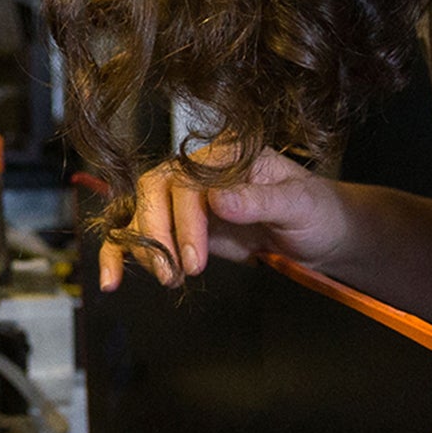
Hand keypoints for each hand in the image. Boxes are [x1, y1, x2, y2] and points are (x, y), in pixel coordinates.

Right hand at [97, 149, 351, 289]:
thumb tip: (219, 199)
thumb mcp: (299, 204)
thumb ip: (260, 200)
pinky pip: (141, 235)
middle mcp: (200, 169)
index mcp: (230, 152)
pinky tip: (111, 280)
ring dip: (144, 248)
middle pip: (155, 190)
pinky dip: (121, 255)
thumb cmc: (315, 211)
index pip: (190, 178)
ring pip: (142, 213)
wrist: (319, 235)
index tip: (195, 257)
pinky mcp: (180, 227)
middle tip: (172, 273)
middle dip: (157, 234)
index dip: (185, 218)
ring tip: (167, 279)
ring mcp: (186, 198)